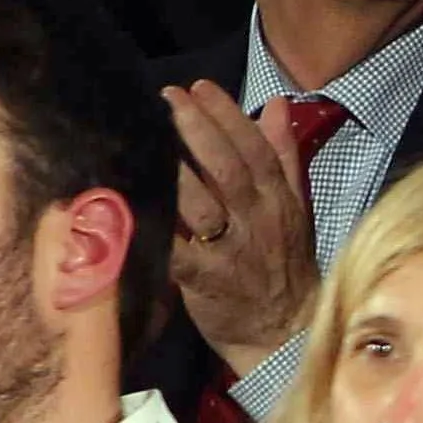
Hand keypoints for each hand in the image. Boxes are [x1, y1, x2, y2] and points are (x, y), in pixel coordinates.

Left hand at [164, 83, 317, 381]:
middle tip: (167, 98)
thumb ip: (283, 156)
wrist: (286, 336)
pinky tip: (126, 204)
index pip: (256, 150)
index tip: (199, 87)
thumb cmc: (284, 266)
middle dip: (198, 130)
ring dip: (173, 170)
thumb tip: (276, 104)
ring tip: (141, 138)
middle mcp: (257, 222)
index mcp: (279, 202)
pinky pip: (175, 252)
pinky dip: (153, 229)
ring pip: (201, 205)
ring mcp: (231, 253)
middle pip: (228, 169)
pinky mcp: (204, 281)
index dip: (228, 116)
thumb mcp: (296, 211)